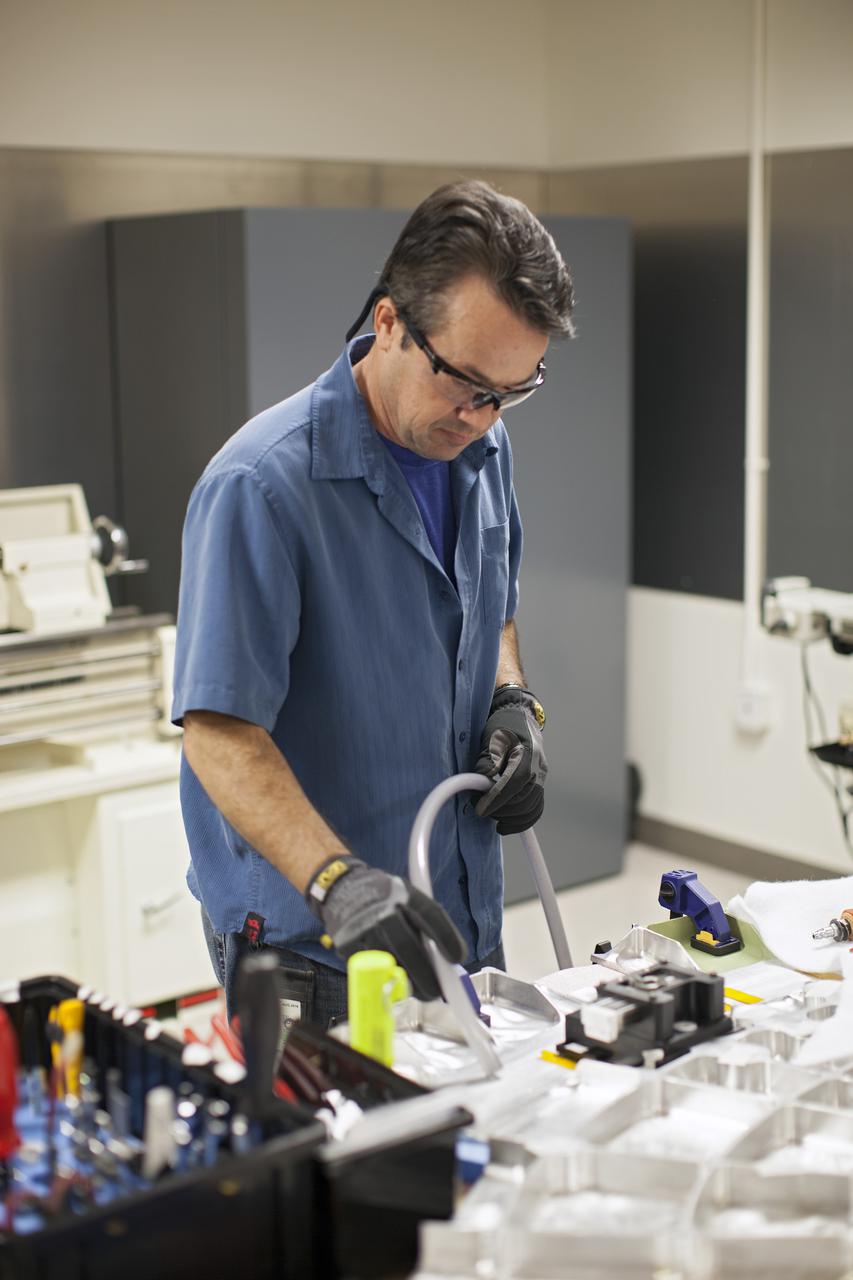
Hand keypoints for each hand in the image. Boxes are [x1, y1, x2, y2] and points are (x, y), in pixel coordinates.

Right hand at [306, 856, 464, 999]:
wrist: (342, 889)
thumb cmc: (385, 900)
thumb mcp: (408, 899)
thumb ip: (426, 925)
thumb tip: (447, 962)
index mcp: (403, 893)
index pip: (429, 914)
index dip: (447, 938)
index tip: (458, 959)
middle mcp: (381, 908)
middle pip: (407, 945)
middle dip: (426, 974)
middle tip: (437, 991)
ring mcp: (361, 926)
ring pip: (388, 962)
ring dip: (407, 983)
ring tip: (419, 991)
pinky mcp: (346, 943)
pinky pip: (370, 969)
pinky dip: (384, 980)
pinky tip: (393, 981)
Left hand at [474, 685, 547, 834]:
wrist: (518, 719)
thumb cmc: (501, 727)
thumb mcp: (488, 740)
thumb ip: (485, 763)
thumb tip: (482, 785)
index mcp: (525, 753)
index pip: (514, 783)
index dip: (497, 799)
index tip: (480, 808)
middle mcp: (537, 767)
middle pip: (523, 800)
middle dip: (500, 810)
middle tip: (479, 808)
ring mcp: (541, 777)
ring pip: (530, 808)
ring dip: (509, 817)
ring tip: (491, 815)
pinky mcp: (540, 785)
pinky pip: (535, 808)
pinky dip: (522, 820)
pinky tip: (506, 824)